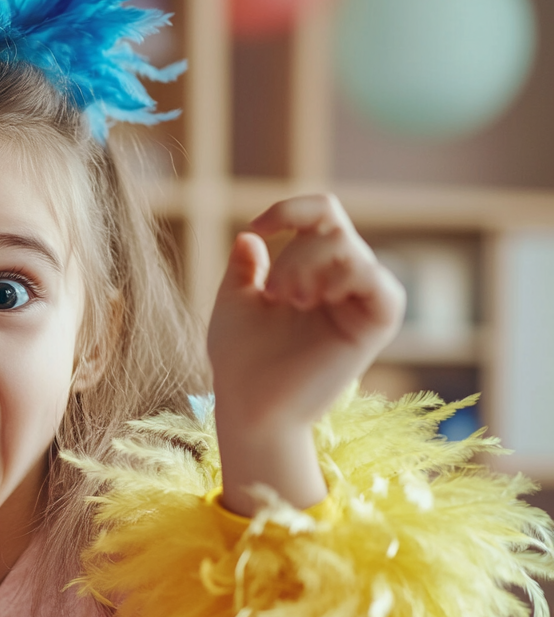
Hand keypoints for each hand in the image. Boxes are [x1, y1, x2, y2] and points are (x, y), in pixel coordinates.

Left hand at [208, 195, 404, 512]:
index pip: (322, 217)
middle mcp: (342, 284)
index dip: (290, 210)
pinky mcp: (375, 326)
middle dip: (295, 251)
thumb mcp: (235, 303)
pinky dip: (345, 277)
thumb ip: (245, 268)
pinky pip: (380, 281)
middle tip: (274, 292)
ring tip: (288, 299)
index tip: (258, 229)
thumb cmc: (240, 360)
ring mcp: (361, 303)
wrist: (249, 406)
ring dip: (310, 264)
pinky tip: (313, 299)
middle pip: (333, 227)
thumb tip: (250, 235)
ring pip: (351, 248)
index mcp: (314, 273)